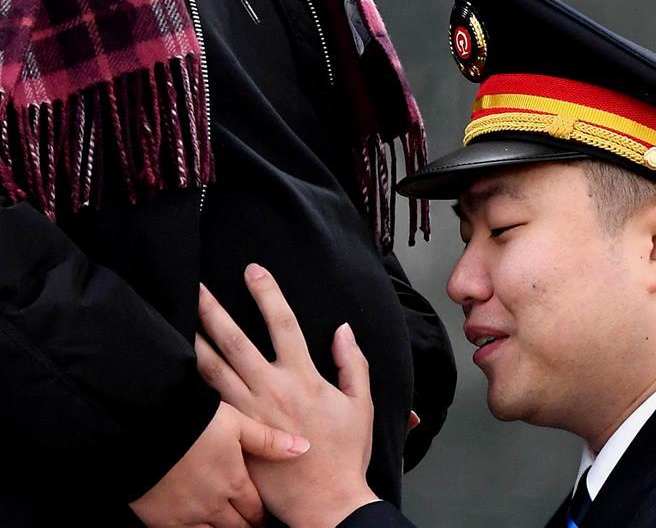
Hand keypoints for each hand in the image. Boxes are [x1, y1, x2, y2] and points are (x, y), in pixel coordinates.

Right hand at [129, 401, 308, 526]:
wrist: (146, 427)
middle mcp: (214, 504)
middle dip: (247, 526)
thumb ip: (269, 440)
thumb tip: (304, 448)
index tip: (264, 516)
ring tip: (230, 527)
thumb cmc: (193, 421)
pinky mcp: (162, 521)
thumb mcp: (236, 423)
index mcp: (234, 481)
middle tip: (251, 525)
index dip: (262, 514)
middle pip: (238, 527)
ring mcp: (188, 515)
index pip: (255, 508)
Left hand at [195, 265, 376, 527]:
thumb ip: (354, 363)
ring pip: (212, 370)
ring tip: (177, 320)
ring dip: (194, 342)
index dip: (267, 293)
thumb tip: (343, 330)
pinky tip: (178, 369)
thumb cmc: (346, 454)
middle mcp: (271, 389)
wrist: (325, 502)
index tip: (253, 271)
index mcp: (303, 377)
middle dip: (214, 310)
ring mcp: (248, 413)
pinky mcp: (235, 435)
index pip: (283, 323)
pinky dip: (191, 384)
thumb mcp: (360, 404)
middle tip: (195, 286)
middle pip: (235, 340)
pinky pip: (208, 403)